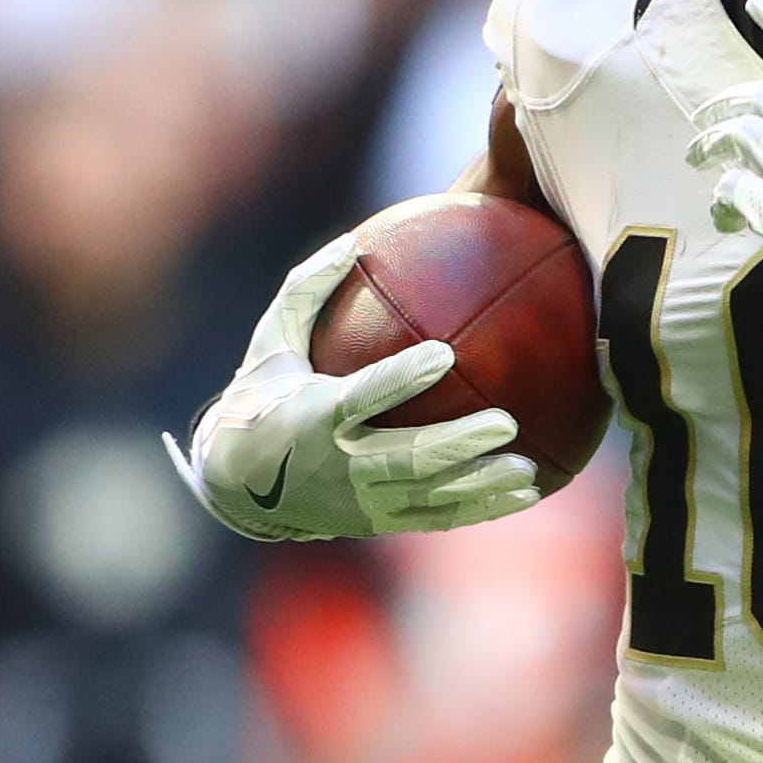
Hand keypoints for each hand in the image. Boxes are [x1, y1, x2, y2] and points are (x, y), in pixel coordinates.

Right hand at [164, 233, 539, 539]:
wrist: (235, 485)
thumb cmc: (261, 397)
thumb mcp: (270, 342)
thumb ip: (307, 291)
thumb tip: (353, 242)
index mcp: (314, 416)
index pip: (362, 397)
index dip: (401, 378)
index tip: (444, 354)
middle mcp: (339, 465)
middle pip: (406, 458)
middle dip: (458, 443)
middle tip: (507, 421)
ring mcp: (360, 501)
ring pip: (428, 495)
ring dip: (480, 484)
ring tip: (527, 470)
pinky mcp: (377, 521)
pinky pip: (435, 517)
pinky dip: (479, 508)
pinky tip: (524, 493)